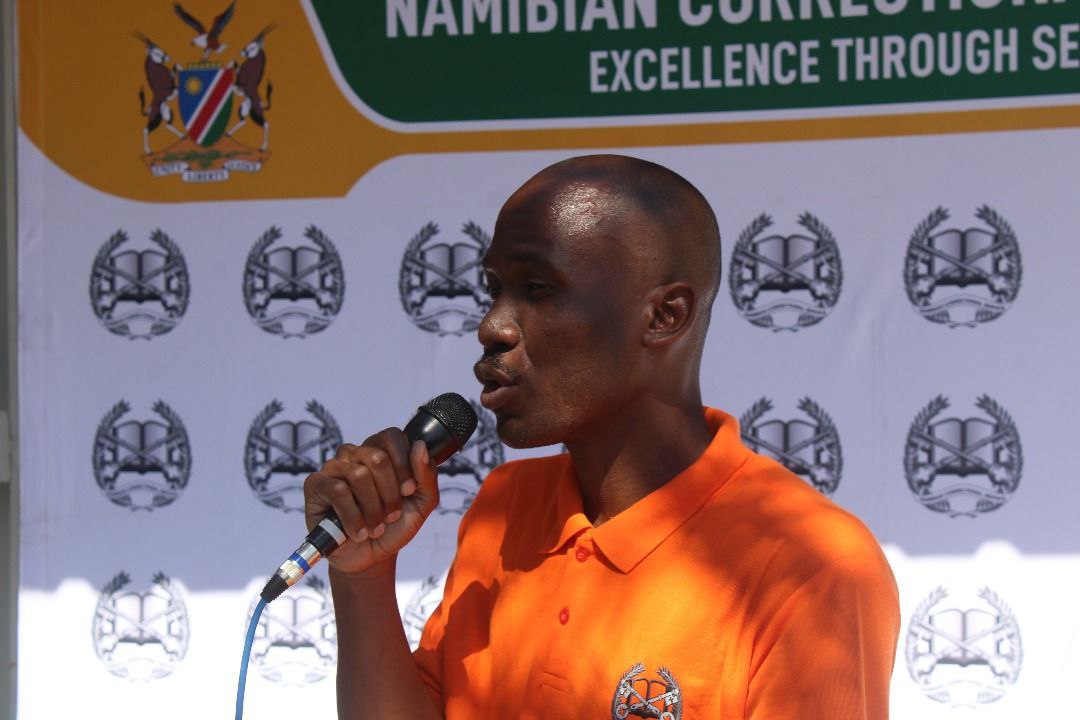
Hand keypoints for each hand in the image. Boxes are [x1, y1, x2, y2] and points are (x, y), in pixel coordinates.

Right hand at [303, 429, 438, 574]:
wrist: (372, 557)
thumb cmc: (394, 526)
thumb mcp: (422, 503)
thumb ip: (427, 475)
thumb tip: (420, 445)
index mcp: (380, 450)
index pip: (393, 437)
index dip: (404, 466)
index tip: (407, 492)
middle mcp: (355, 453)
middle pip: (378, 458)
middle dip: (390, 494)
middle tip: (391, 516)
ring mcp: (333, 467)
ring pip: (358, 475)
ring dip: (373, 509)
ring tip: (374, 527)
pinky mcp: (316, 484)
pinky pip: (337, 490)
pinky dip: (353, 517)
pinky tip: (358, 532)